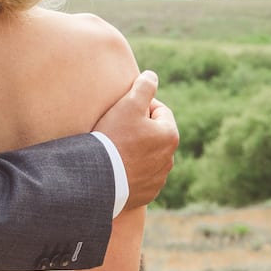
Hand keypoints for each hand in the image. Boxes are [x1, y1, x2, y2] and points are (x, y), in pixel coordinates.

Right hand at [94, 71, 177, 211]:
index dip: (140, 105)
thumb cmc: (114, 137)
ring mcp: (158, 179)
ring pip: (148, 157)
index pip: (159, 111)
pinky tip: (116, 166)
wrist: (100, 178)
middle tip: (116, 127)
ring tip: (115, 148)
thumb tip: (152, 76)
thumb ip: (144, 86)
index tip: (123, 109)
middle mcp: (170, 159)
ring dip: (136, 150)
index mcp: (170, 135)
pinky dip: (132, 171)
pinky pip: (140, 177)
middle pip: (154, 135)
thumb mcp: (128, 104)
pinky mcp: (146, 194)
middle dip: (139, 129)